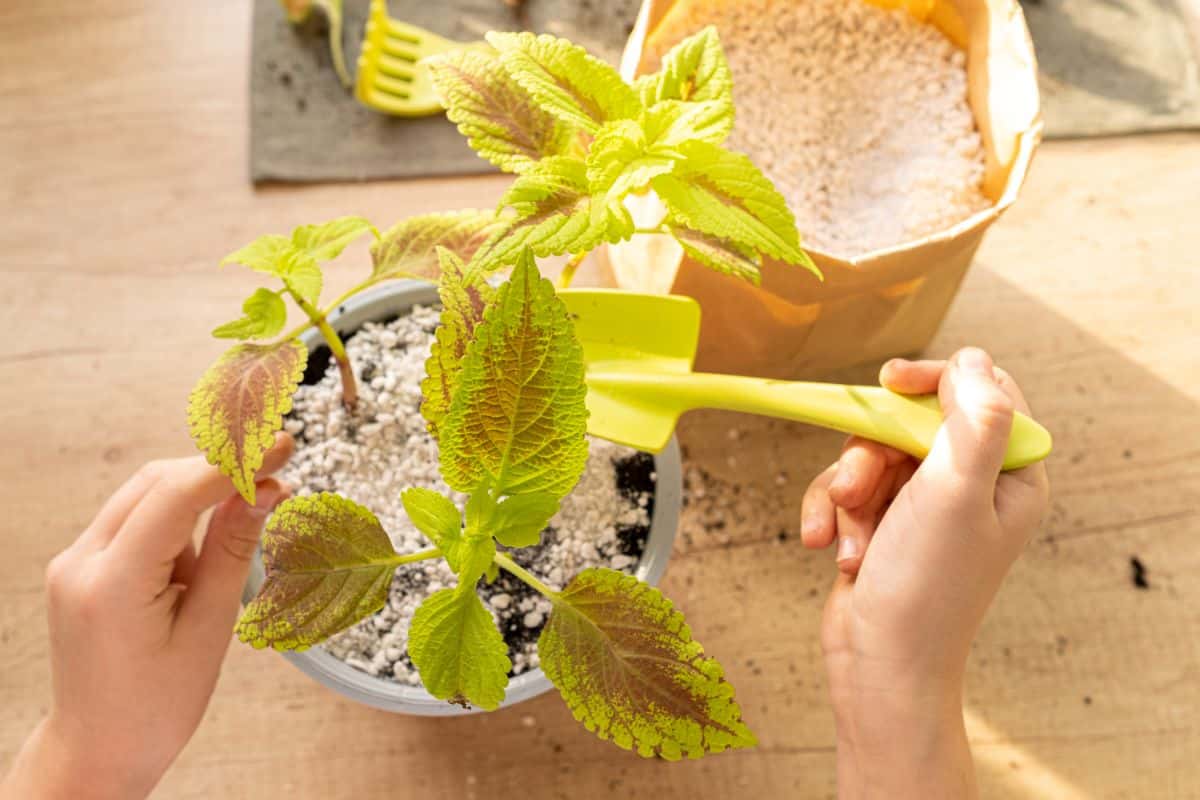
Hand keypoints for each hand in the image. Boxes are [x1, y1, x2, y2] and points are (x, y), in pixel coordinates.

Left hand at [1, 436, 293, 799]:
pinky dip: (177, 522)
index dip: (235, 463)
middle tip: (277, 474)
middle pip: (157, 482)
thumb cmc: (156, 707)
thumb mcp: (209, 630)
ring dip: (198, 499)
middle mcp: (80, 563)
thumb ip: (233, 551)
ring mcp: (74, 561)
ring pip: (145, 495)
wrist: (98, 750)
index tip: (283, 444)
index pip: (177, 495)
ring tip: (232, 548)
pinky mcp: (81, 566)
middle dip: (218, 474)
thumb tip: (264, 489)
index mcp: (111, 585)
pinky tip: (200, 562)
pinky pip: (135, 519)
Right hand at [801, 349, 1048, 798]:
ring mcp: (925, 508)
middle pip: (913, 421)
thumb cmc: (925, 587)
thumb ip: (973, 418)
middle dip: (872, 452)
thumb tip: (971, 359)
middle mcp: (973, 488)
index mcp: (1011, 477)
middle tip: (857, 487)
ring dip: (848, 491)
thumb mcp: (956, 491)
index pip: (984, 394)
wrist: (880, 666)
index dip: (937, 380)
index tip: (892, 382)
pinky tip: (829, 548)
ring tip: (845, 537)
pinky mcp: (883, 525)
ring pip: (871, 454)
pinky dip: (833, 514)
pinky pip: (848, 489)